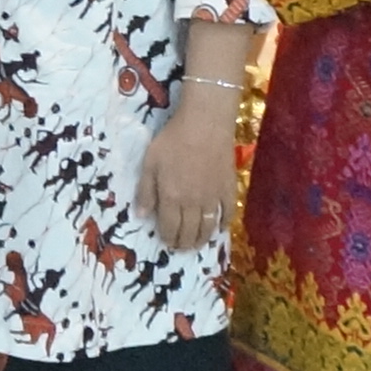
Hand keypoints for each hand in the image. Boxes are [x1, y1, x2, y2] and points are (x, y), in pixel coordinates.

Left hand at [138, 92, 237, 253]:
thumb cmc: (173, 140)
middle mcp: (192, 204)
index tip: (166, 242)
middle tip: (180, 247)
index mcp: (171, 198)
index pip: (169, 228)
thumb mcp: (150, 162)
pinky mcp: (229, 189)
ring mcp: (213, 198)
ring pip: (208, 228)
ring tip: (197, 244)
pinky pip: (228, 213)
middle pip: (189, 233)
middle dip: (183, 244)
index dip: (167, 238)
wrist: (205, 123)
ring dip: (202, 240)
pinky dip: (223, 224)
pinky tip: (219, 227)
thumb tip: (141, 216)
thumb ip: (145, 191)